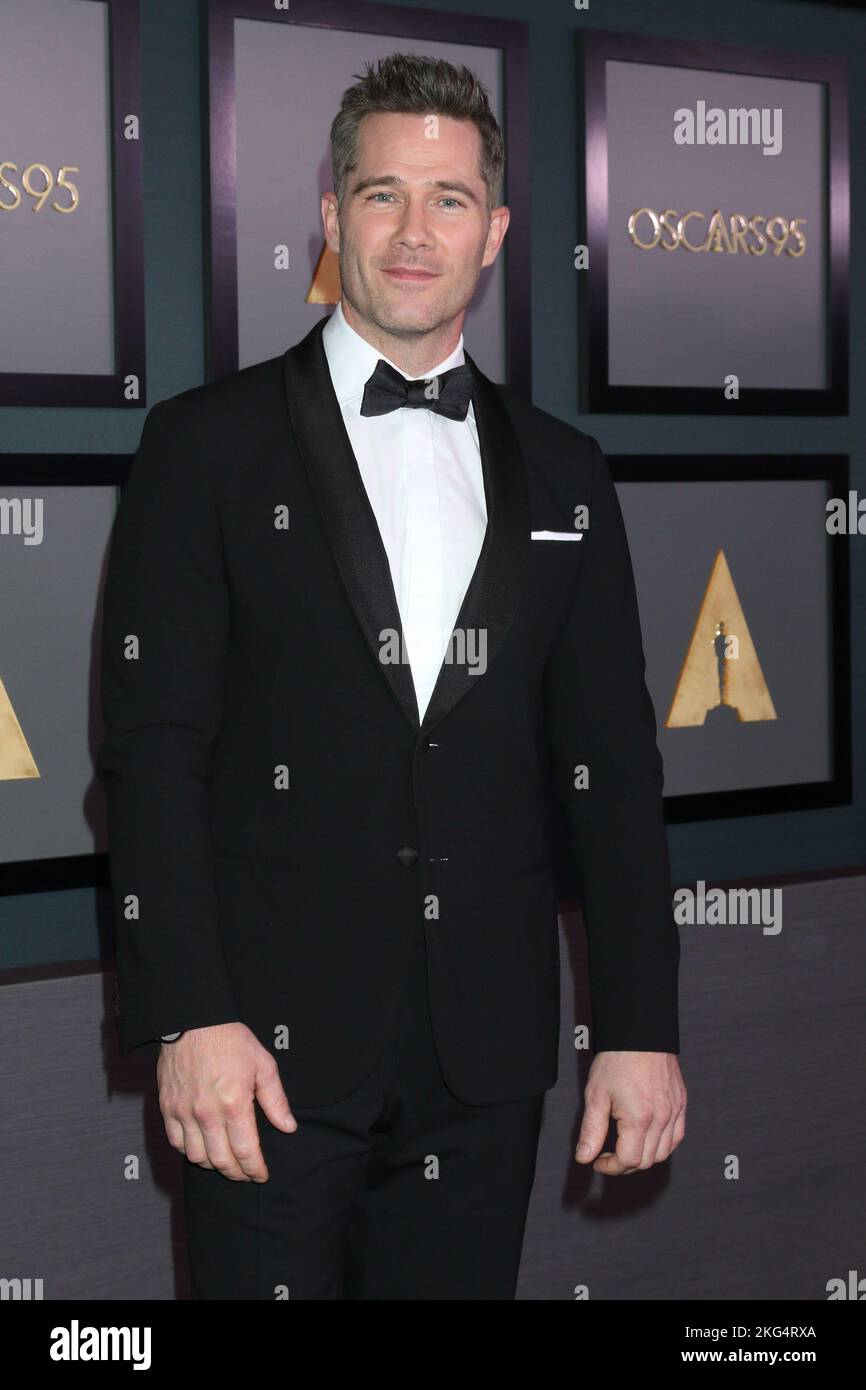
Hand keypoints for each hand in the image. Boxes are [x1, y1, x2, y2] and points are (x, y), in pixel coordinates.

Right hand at [157, 1022, 296, 1181]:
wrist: (192, 1021)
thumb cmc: (231, 1040)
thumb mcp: (263, 1064)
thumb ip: (275, 1100)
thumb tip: (288, 1127)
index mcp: (234, 1104)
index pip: (245, 1152)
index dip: (255, 1169)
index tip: (261, 1175)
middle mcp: (207, 1114)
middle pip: (221, 1161)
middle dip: (237, 1174)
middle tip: (246, 1174)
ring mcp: (183, 1112)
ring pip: (197, 1157)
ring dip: (213, 1165)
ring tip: (226, 1162)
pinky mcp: (167, 1108)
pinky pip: (176, 1143)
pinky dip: (189, 1152)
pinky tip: (201, 1149)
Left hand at [575, 1050, 685, 1173]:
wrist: (639, 1033)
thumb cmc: (616, 1060)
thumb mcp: (596, 1095)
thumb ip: (591, 1130)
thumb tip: (584, 1158)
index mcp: (640, 1119)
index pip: (628, 1160)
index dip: (610, 1167)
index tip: (598, 1161)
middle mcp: (662, 1118)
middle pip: (647, 1161)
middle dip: (625, 1164)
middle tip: (608, 1155)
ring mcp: (675, 1110)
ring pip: (664, 1152)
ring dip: (645, 1156)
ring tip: (626, 1146)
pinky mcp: (681, 1102)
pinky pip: (677, 1135)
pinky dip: (663, 1144)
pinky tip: (647, 1137)